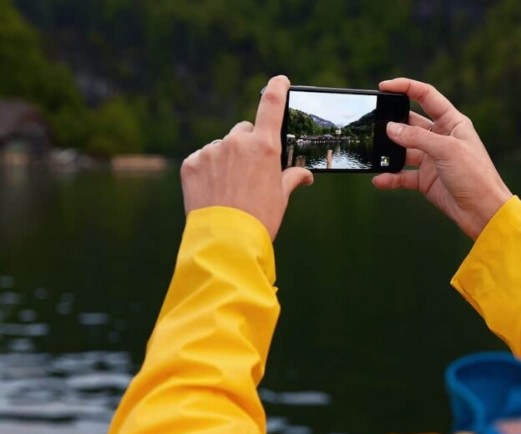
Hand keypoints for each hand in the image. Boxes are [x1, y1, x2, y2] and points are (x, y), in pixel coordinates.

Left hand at [180, 75, 312, 239]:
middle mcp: (237, 141)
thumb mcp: (281, 197)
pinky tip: (213, 191)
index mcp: (265, 146)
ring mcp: (212, 151)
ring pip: (221, 147)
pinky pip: (202, 159)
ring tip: (229, 189)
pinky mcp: (191, 163)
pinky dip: (207, 170)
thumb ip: (292, 178)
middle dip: (247, 146)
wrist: (226, 241)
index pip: (271, 105)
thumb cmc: (260, 219)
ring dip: (225, 160)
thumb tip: (305, 174)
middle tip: (249, 173)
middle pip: (243, 131)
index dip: (276, 88)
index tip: (279, 81)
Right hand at [373, 78, 511, 239]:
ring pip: (404, 150)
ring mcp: (432, 159)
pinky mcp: (426, 179)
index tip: (384, 87)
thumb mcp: (446, 150)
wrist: (483, 211)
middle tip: (374, 123)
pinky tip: (379, 180)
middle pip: (411, 122)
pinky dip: (391, 177)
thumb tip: (390, 128)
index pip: (427, 97)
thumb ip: (416, 137)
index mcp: (452, 123)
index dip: (406, 88)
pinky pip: (403, 175)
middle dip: (393, 122)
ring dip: (389, 151)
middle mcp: (441, 138)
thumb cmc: (475, 176)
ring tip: (374, 153)